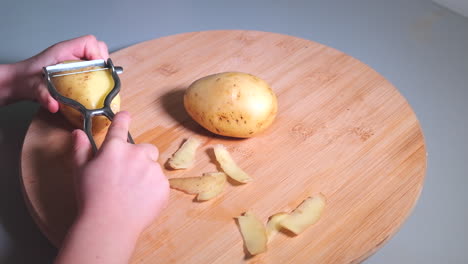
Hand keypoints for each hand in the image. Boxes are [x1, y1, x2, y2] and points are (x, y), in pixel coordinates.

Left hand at [0, 35, 108, 111]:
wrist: (22, 82)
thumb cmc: (27, 81)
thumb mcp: (35, 88)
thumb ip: (44, 95)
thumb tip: (54, 105)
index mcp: (64, 51)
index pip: (89, 42)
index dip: (98, 54)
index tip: (100, 70)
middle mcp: (71, 52)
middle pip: (98, 47)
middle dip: (103, 61)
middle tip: (102, 76)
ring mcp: (76, 58)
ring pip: (97, 55)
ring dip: (101, 67)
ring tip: (100, 80)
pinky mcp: (77, 65)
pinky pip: (93, 63)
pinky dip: (97, 72)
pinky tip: (95, 84)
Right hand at [55, 111, 168, 263]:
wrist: (109, 225)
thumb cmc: (91, 197)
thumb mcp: (80, 170)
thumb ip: (81, 148)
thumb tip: (78, 132)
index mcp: (115, 148)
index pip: (121, 125)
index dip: (123, 119)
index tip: (126, 116)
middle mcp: (137, 154)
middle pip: (145, 149)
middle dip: (139, 158)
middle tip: (127, 175)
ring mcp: (153, 170)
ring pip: (153, 168)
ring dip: (145, 175)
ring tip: (131, 192)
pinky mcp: (163, 186)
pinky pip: (160, 184)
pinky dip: (153, 190)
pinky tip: (139, 201)